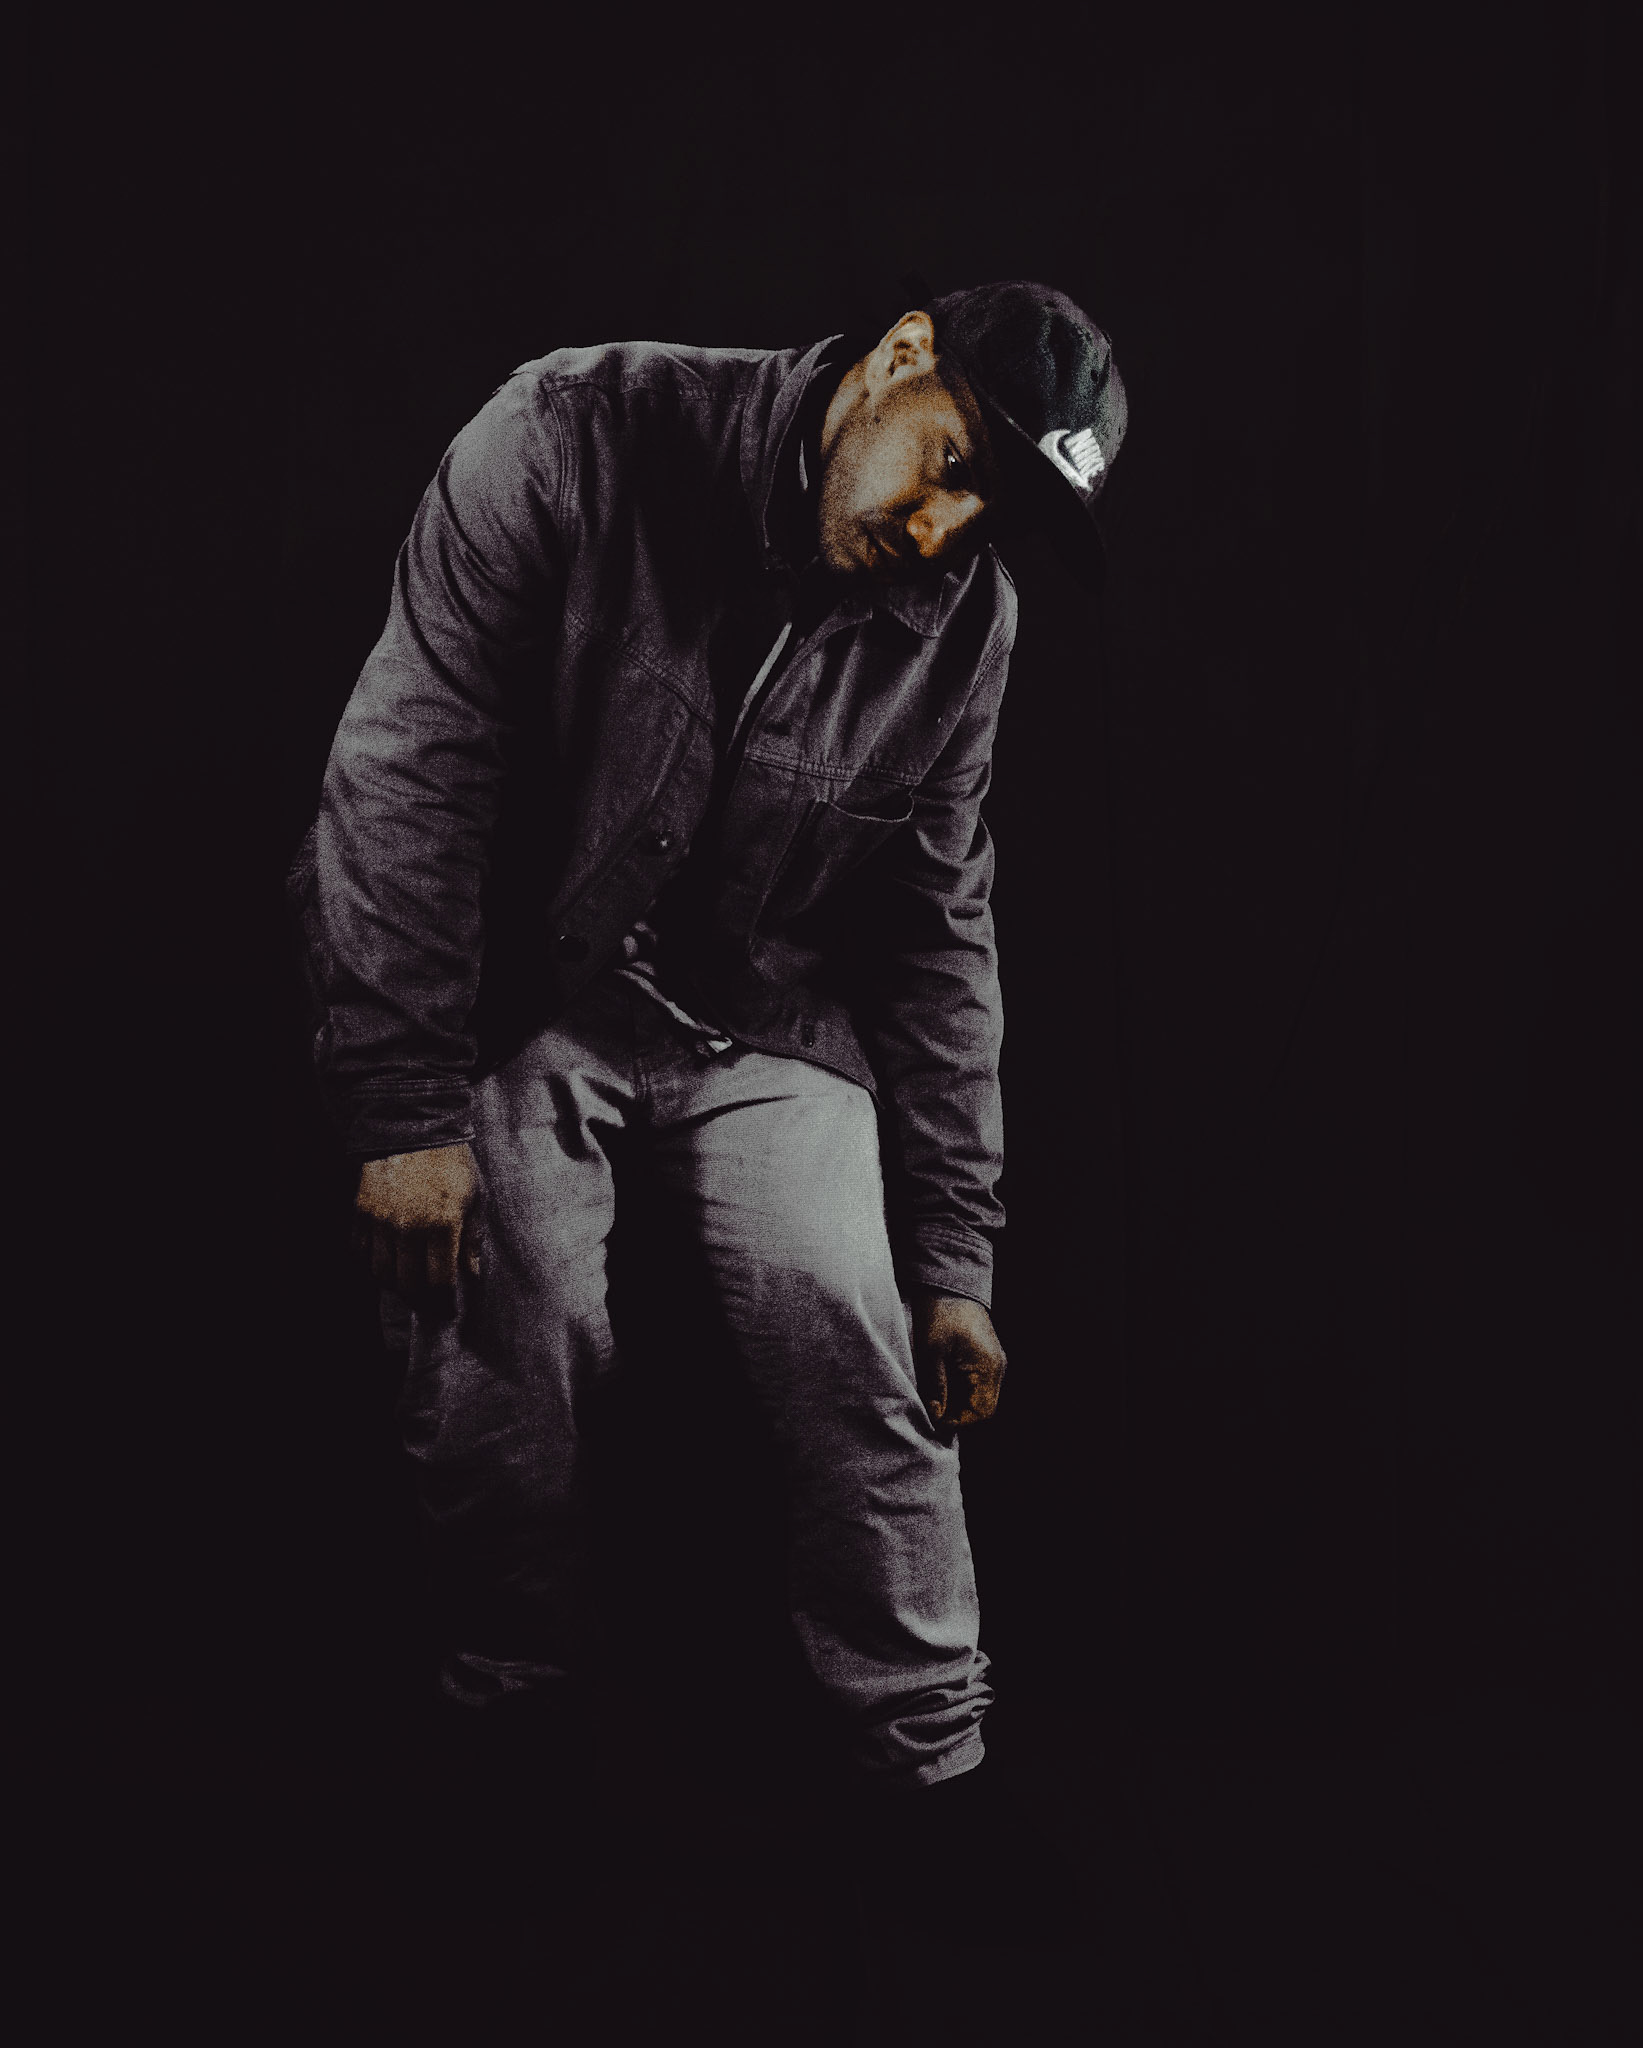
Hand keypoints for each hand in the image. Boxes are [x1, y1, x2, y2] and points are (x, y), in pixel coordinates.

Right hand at [353, 1142, 483, 1298]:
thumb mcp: (475, 1197)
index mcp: (443, 1225)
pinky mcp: (361, 1211)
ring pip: (380, 1273)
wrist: (412, 1127)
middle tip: (428, 1304)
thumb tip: (471, 1274)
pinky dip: (370, 1263)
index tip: (447, 1310)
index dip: (443, 1303)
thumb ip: (473, 1238)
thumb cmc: (451, 1164)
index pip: (439, 1282)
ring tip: (407, 1284)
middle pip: (407, 1284)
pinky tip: (386, 1262)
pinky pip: (359, 1251)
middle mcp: (409, 1228)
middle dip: (419, 1301)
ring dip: (394, 1285)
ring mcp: (381, 1221)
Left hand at [909, 1290, 1006, 1426]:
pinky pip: (976, 1382)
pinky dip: (960, 1389)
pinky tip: (941, 1383)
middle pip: (983, 1406)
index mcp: (989, 1367)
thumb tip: (936, 1414)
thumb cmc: (941, 1313)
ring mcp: (993, 1361)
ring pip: (979, 1396)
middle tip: (932, 1409)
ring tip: (934, 1397)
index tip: (935, 1419)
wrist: (949, 1283)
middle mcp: (997, 1367)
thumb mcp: (932, 1351)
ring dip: (958, 1401)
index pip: (981, 1411)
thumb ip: (936, 1386)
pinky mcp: (985, 1355)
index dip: (958, 1421)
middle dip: (958, 1413)